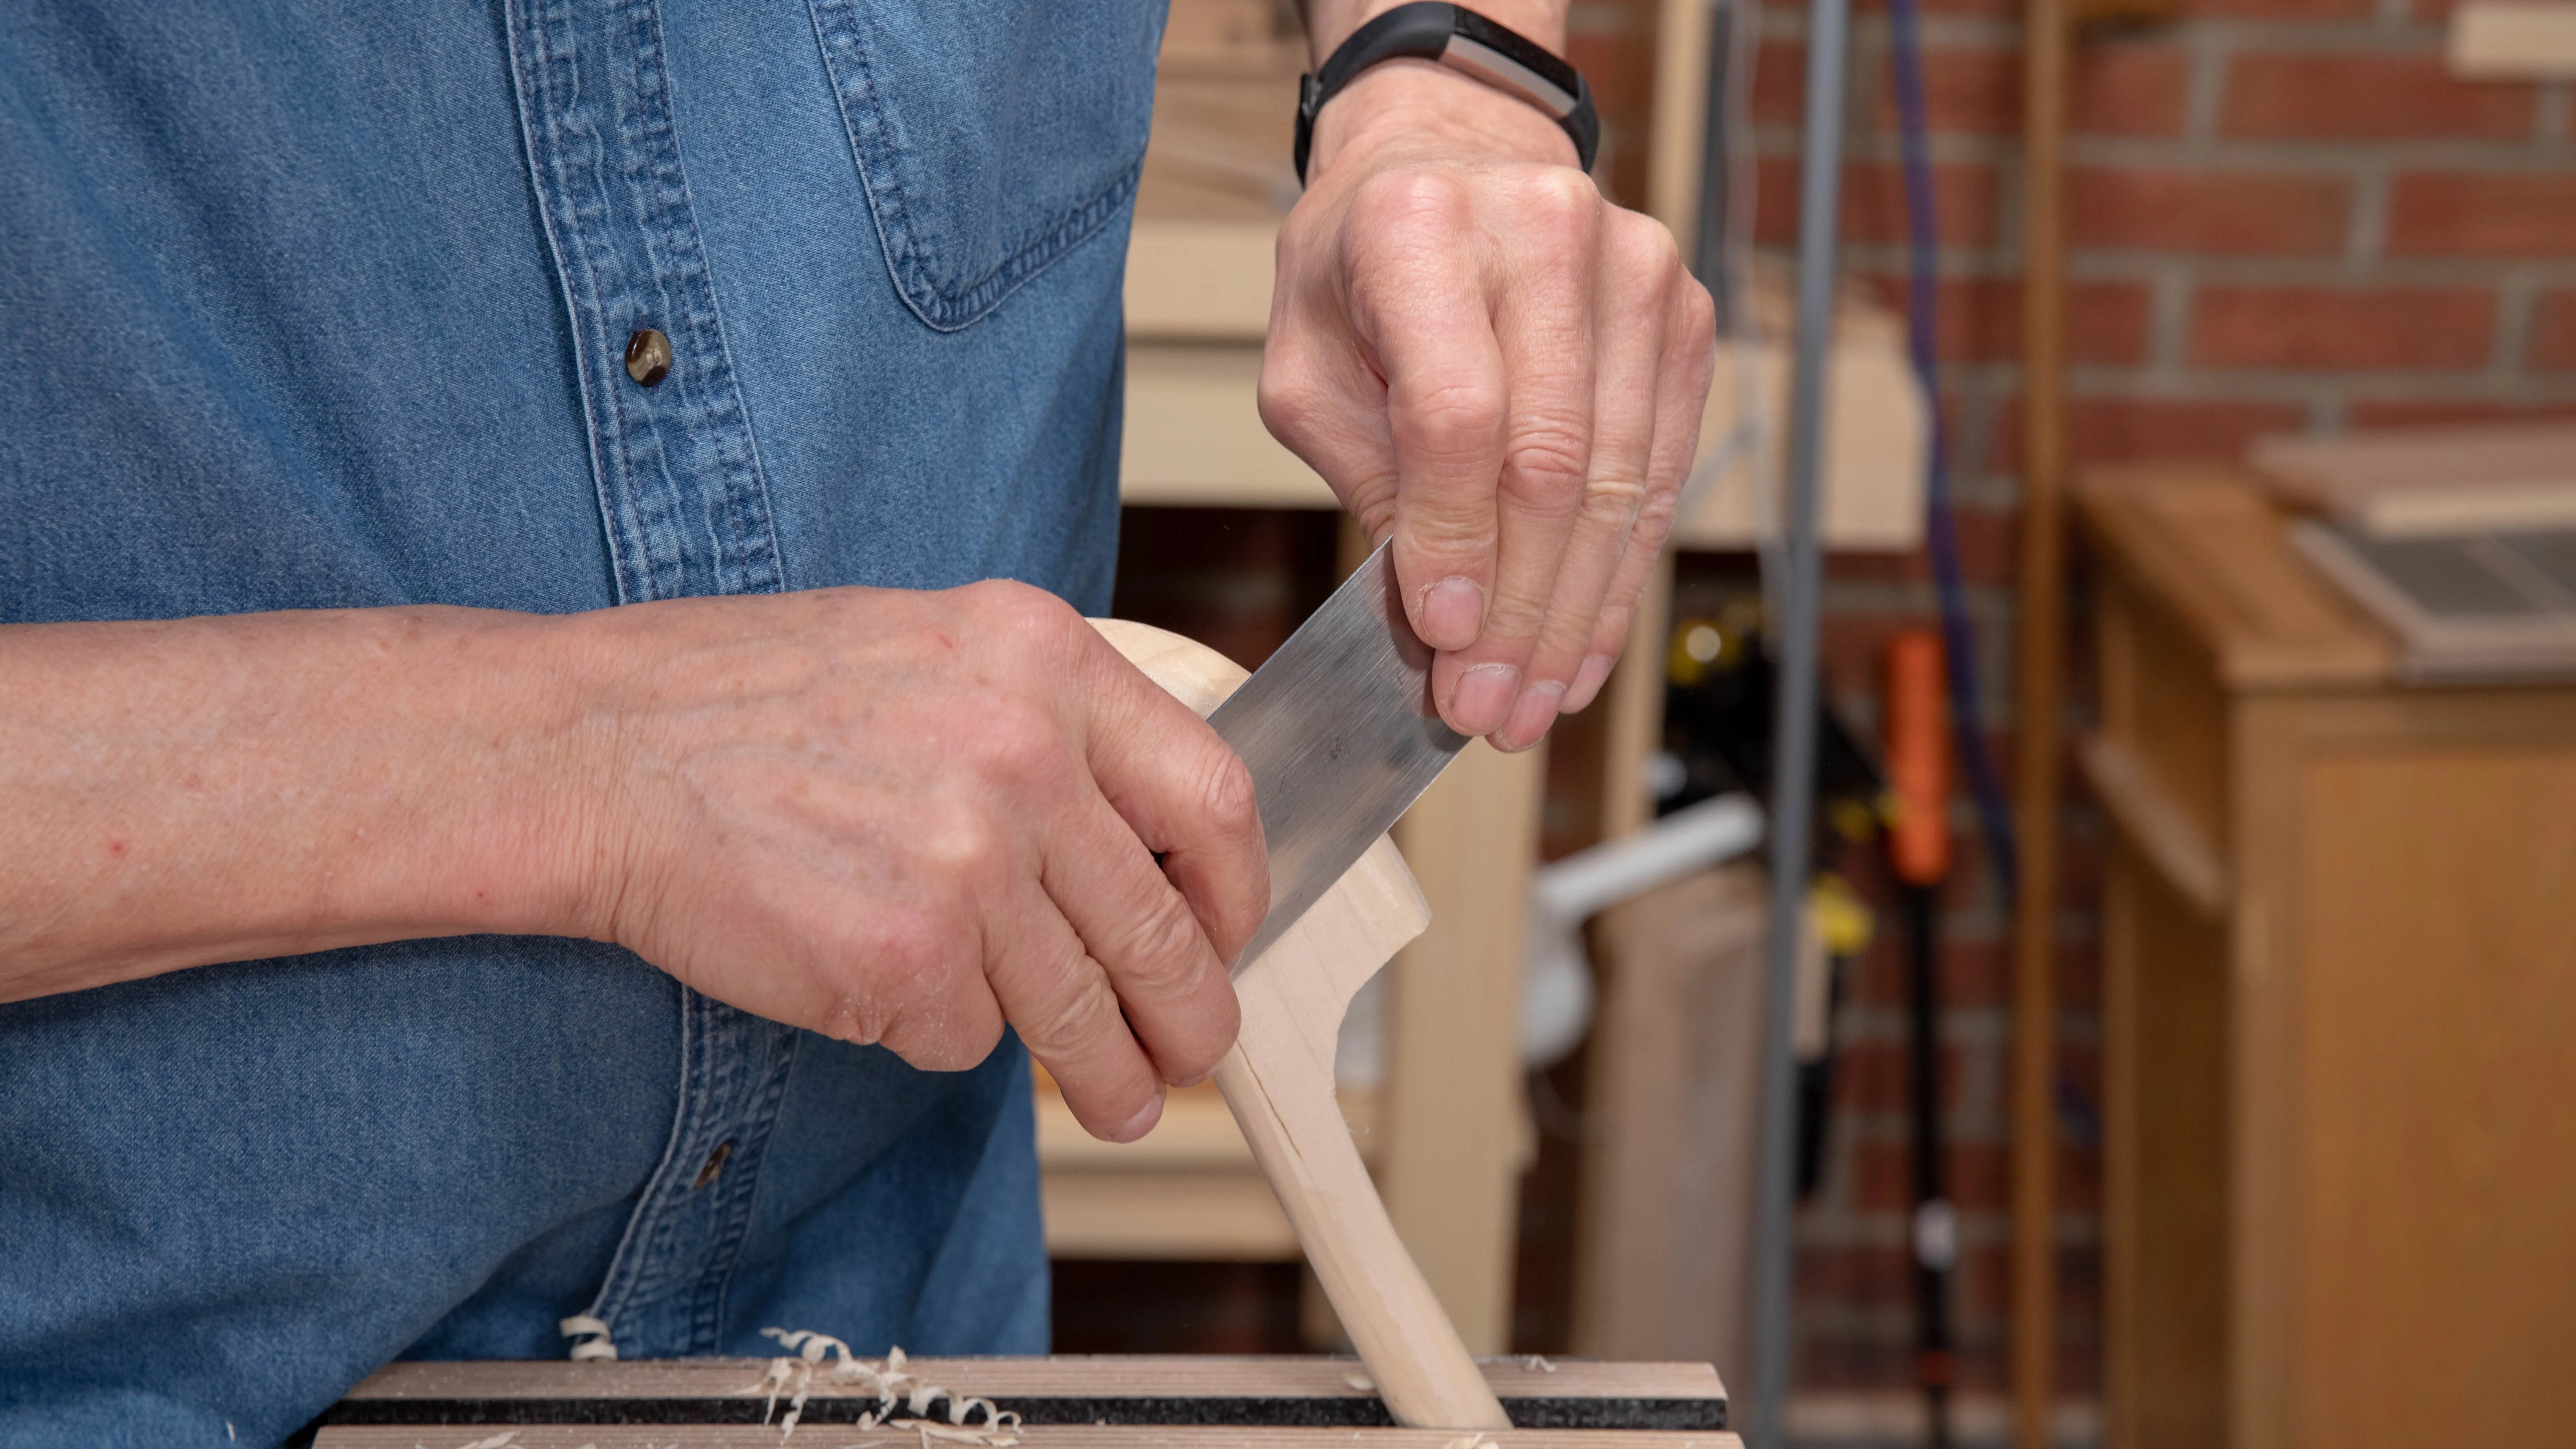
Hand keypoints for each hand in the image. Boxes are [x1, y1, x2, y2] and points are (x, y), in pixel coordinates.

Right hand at [569, 583, 1266, 1141]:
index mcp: (1042, 658)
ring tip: (1120, 1099)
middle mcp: (1023, 754)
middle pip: (1164, 924)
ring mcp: (968, 860)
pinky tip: (893, 994)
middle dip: (1195, 1013)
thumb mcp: (930, 652)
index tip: (1229, 928)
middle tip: (1194, 1047)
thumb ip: (1045, 726)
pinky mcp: (907, 958)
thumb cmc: (741, 702)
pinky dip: (944, 1034)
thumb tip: (1138, 840)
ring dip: (1110, 1072)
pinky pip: (969, 1036)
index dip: (1238, 887)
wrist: (598, 753)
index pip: (1213, 795)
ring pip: (1082, 1007)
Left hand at [1259, 59, 1716, 751]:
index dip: (1456, 542)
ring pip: (1617, 485)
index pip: (1458, 417)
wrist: (1453, 162)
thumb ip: (1363, 478)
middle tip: (1488, 712)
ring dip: (1574, 616)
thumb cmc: (1361, 271)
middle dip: (1519, 613)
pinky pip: (1658, 476)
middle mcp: (1546, 235)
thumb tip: (1433, 620)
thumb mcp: (1308, 364)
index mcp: (1423, 229)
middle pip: (1551, 465)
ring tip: (1532, 704)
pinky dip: (1618, 577)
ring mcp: (1637, 273)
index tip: (1445, 642)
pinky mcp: (1684, 320)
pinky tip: (1582, 649)